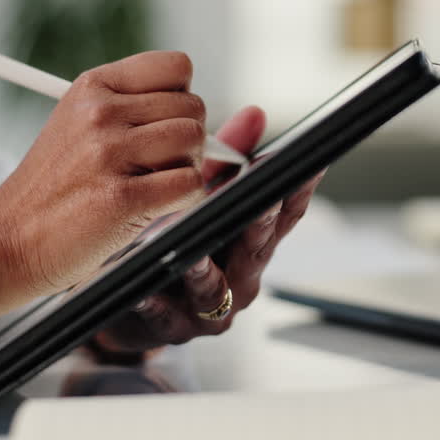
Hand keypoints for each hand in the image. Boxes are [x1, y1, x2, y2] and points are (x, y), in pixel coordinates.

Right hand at [0, 51, 208, 332]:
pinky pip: (191, 184)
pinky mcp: (122, 198)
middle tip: (158, 164)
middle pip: (193, 107)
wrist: (7, 240)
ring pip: (195, 141)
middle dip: (186, 139)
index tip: (163, 123)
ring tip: (153, 184)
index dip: (180, 97)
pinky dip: (185, 199)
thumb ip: (128, 107)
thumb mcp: (77, 124)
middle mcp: (100, 113)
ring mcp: (110, 153)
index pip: (176, 66)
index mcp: (92, 87)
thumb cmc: (51, 189)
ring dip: (186, 167)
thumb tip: (193, 111)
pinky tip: (155, 206)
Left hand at [90, 106, 324, 354]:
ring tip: (195, 252)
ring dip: (206, 269)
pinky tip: (145, 291)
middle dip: (263, 223)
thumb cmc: (174, 242)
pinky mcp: (171, 327)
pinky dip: (156, 303)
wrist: (129, 303)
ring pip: (215, 289)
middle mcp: (239, 276)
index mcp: (250, 242)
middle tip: (265, 199)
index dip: (300, 189)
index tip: (310, 163)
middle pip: (257, 248)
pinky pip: (165, 315)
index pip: (285, 214)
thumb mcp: (202, 194)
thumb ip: (229, 156)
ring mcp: (208, 306)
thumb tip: (255, 113)